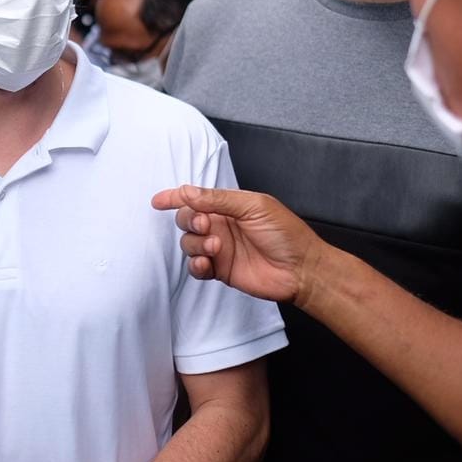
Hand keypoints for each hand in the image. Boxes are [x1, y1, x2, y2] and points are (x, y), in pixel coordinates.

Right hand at [151, 185, 324, 304]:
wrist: (302, 270)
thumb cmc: (286, 233)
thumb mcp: (254, 206)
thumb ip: (218, 199)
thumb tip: (187, 191)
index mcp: (228, 207)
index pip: (195, 198)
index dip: (175, 198)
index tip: (159, 201)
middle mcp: (221, 226)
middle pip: (186, 219)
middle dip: (189, 220)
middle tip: (206, 225)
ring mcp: (219, 248)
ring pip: (188, 243)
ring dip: (196, 244)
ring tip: (217, 247)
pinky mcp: (220, 270)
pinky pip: (195, 267)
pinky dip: (196, 264)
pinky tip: (207, 263)